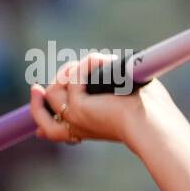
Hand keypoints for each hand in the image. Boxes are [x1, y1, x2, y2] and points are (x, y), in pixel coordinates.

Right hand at [29, 52, 165, 145]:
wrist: (154, 124)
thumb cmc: (152, 110)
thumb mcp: (127, 95)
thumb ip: (111, 82)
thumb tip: (100, 62)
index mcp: (90, 128)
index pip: (55, 128)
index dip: (41, 113)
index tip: (35, 92)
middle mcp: (79, 127)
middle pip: (45, 113)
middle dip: (52, 85)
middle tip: (73, 69)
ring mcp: (75, 119)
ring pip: (53, 93)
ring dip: (72, 71)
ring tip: (96, 64)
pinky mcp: (78, 108)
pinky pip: (74, 78)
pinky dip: (89, 64)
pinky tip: (106, 62)